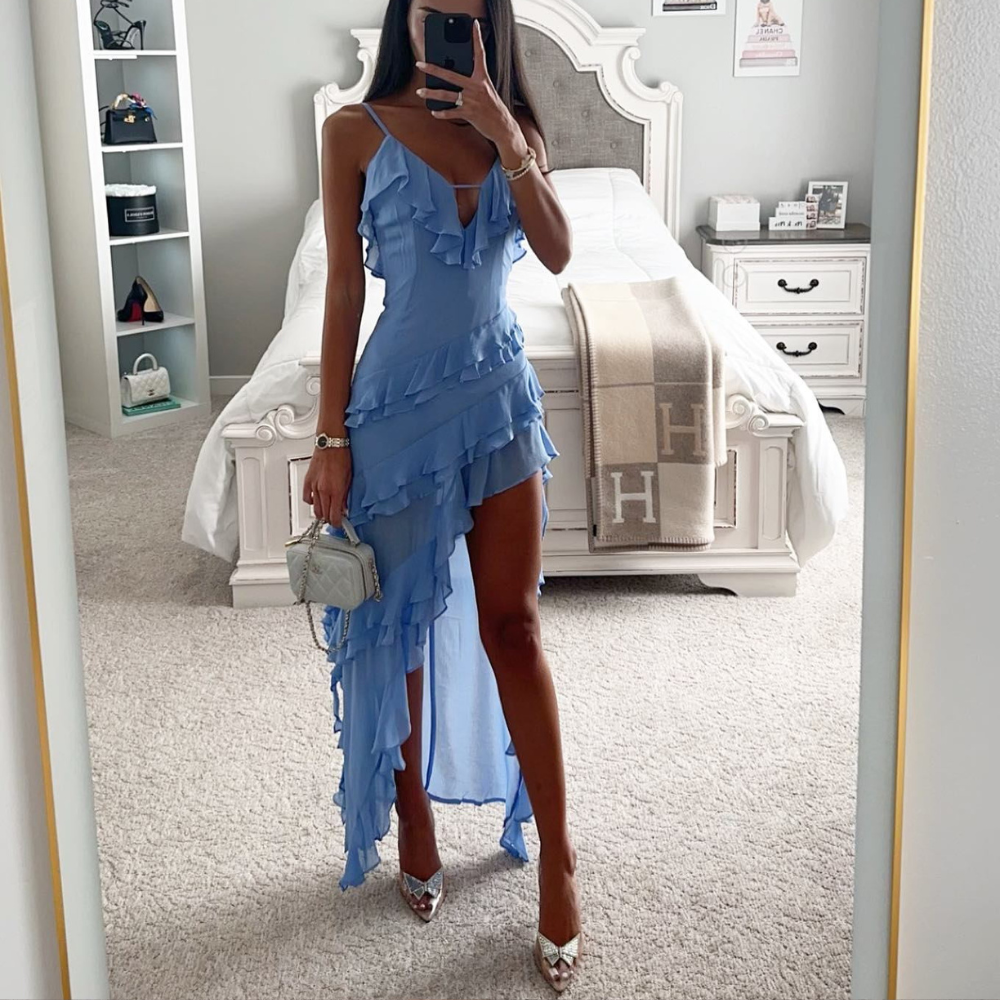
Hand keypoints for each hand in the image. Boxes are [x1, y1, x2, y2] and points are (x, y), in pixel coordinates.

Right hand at [302, 447, 351, 524]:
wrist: (330, 444)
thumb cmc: (341, 457)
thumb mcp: (349, 478)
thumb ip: (345, 495)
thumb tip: (344, 507)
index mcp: (335, 491)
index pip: (334, 516)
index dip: (338, 523)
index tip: (340, 523)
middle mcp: (323, 491)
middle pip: (324, 515)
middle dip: (330, 519)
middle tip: (335, 517)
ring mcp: (314, 487)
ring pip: (315, 509)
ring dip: (321, 512)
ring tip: (327, 509)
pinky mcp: (307, 481)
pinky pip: (307, 498)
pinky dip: (312, 502)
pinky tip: (317, 499)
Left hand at [415, 19, 516, 146]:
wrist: (502, 126)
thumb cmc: (493, 108)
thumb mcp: (486, 91)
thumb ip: (473, 83)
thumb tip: (455, 80)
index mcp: (482, 78)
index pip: (479, 55)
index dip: (477, 39)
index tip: (474, 26)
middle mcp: (476, 87)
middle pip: (451, 75)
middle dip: (434, 69)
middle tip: (420, 64)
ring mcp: (471, 100)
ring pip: (446, 95)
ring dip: (431, 93)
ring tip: (420, 92)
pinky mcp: (469, 113)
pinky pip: (451, 112)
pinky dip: (441, 113)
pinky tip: (434, 112)